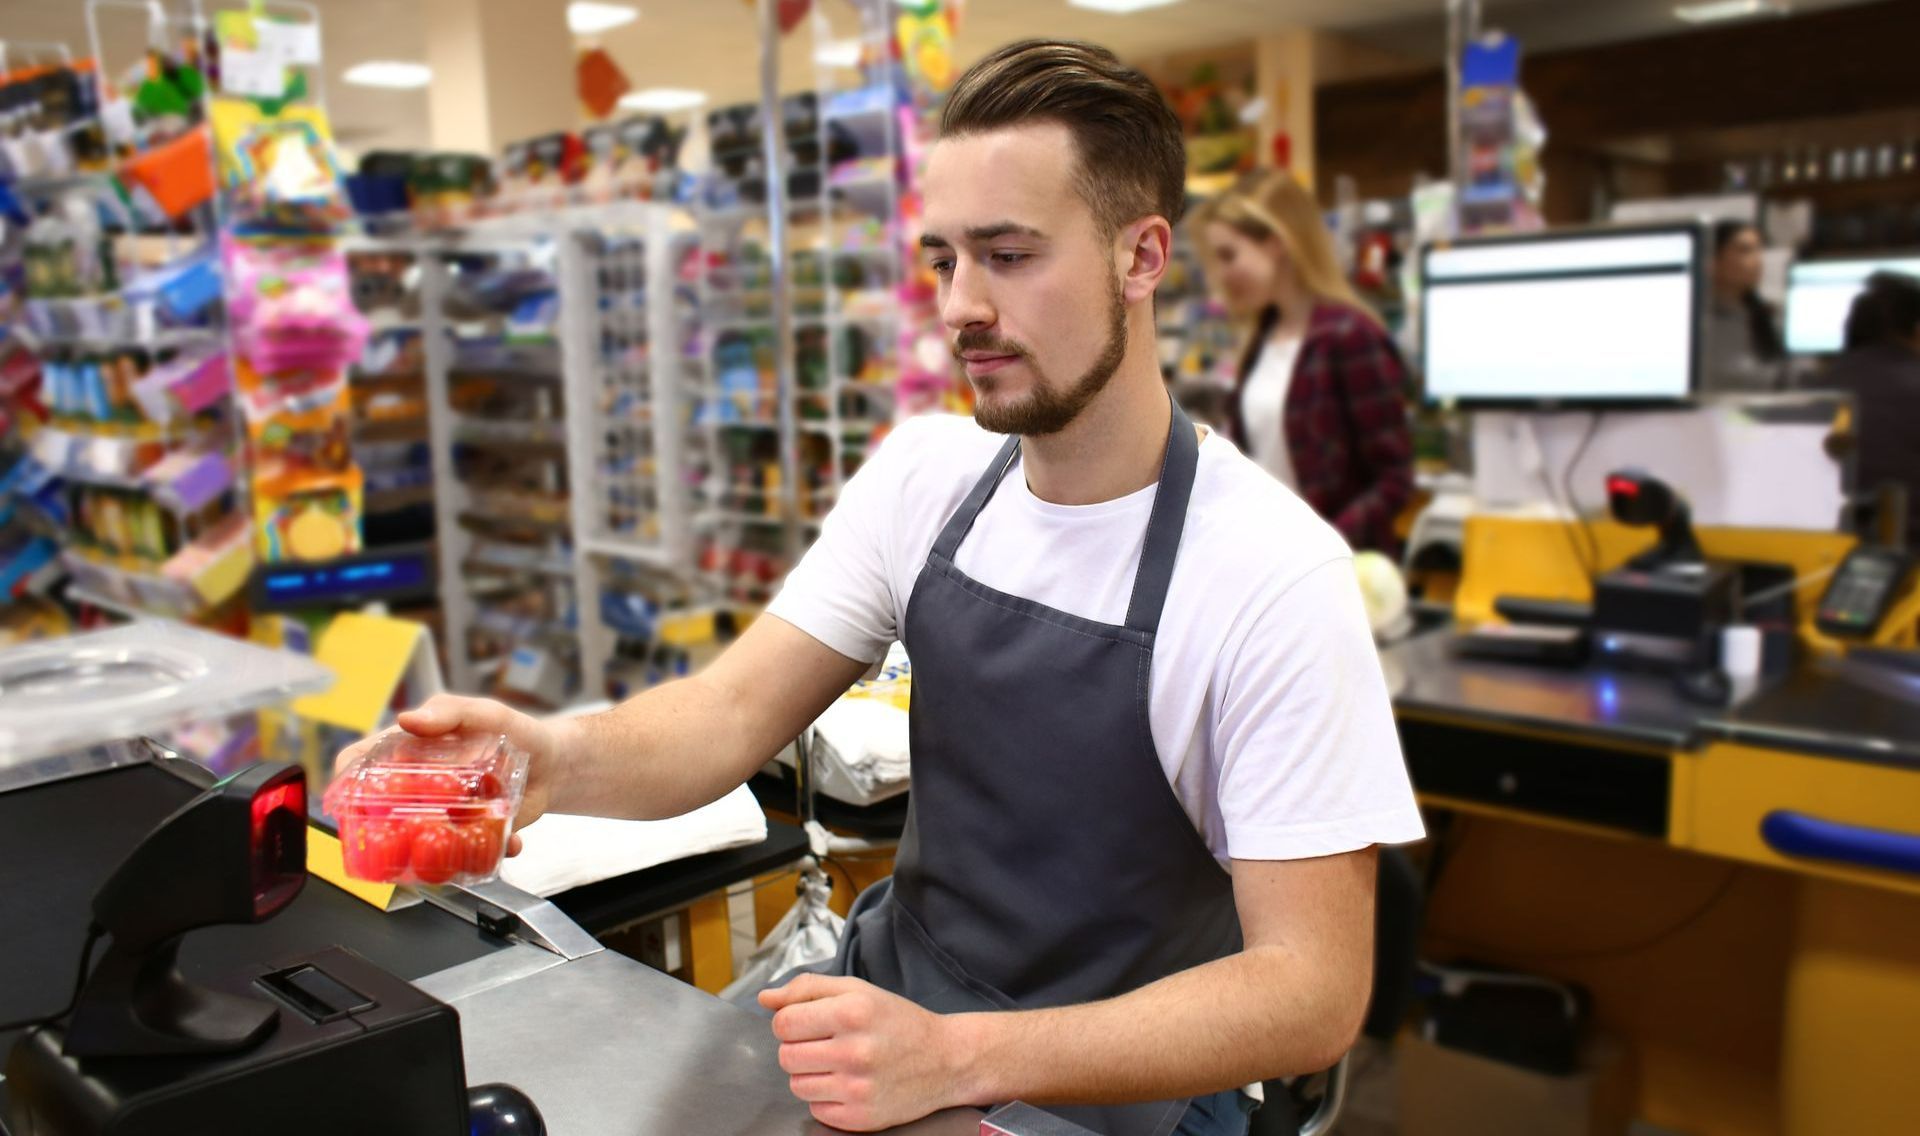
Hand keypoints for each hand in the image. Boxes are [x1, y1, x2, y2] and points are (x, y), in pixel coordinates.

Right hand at [330, 694, 567, 856]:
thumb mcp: (485, 714)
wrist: (556, 763)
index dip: (344, 786)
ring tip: (463, 842)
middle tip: (412, 829)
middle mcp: (418, 790)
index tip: (346, 803)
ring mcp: (441, 818)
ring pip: (418, 845)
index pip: (359, 765)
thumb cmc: (515, 731)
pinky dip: (484, 858)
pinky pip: (465, 857)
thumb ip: (449, 713)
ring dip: (433, 854)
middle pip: (381, 816)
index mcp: (410, 754)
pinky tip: (510, 844)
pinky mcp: (469, 839)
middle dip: (385, 832)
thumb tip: (407, 720)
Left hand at [759, 975, 970, 1131]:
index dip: (789, 1022)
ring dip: (811, 1074)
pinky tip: (850, 1084)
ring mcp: (858, 1089)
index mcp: (852, 1013)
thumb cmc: (898, 1022)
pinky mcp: (861, 1118)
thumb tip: (765, 999)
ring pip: (797, 1085)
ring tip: (840, 1064)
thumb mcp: (857, 990)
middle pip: (786, 1057)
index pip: (783, 1023)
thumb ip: (807, 988)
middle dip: (799, 1048)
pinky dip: (826, 1098)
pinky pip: (816, 1110)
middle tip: (826, 1044)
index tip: (808, 1023)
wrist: (945, 1060)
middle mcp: (855, 1052)